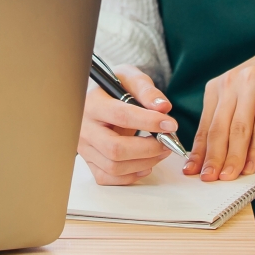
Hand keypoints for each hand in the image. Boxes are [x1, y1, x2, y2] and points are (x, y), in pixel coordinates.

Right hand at [78, 64, 181, 184]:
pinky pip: (107, 177)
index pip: (121, 116)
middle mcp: (84, 127)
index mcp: (92, 103)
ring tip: (160, 151)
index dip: (148, 122)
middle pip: (115, 148)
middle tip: (167, 143)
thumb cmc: (115, 87)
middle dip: (148, 149)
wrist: (98, 96)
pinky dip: (129, 176)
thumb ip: (146, 90)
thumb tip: (163, 108)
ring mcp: (84, 147)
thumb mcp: (130, 77)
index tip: (170, 124)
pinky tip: (145, 165)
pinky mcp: (88, 160)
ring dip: (143, 163)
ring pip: (113, 166)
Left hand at [189, 40, 254, 181]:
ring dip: (233, 157)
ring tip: (228, 177)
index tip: (192, 171)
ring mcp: (252, 85)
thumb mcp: (240, 97)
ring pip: (239, 130)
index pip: (205, 126)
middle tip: (208, 178)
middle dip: (213, 157)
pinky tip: (251, 165)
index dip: (199, 151)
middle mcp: (231, 83)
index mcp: (217, 87)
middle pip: (219, 128)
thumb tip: (212, 155)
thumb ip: (227, 120)